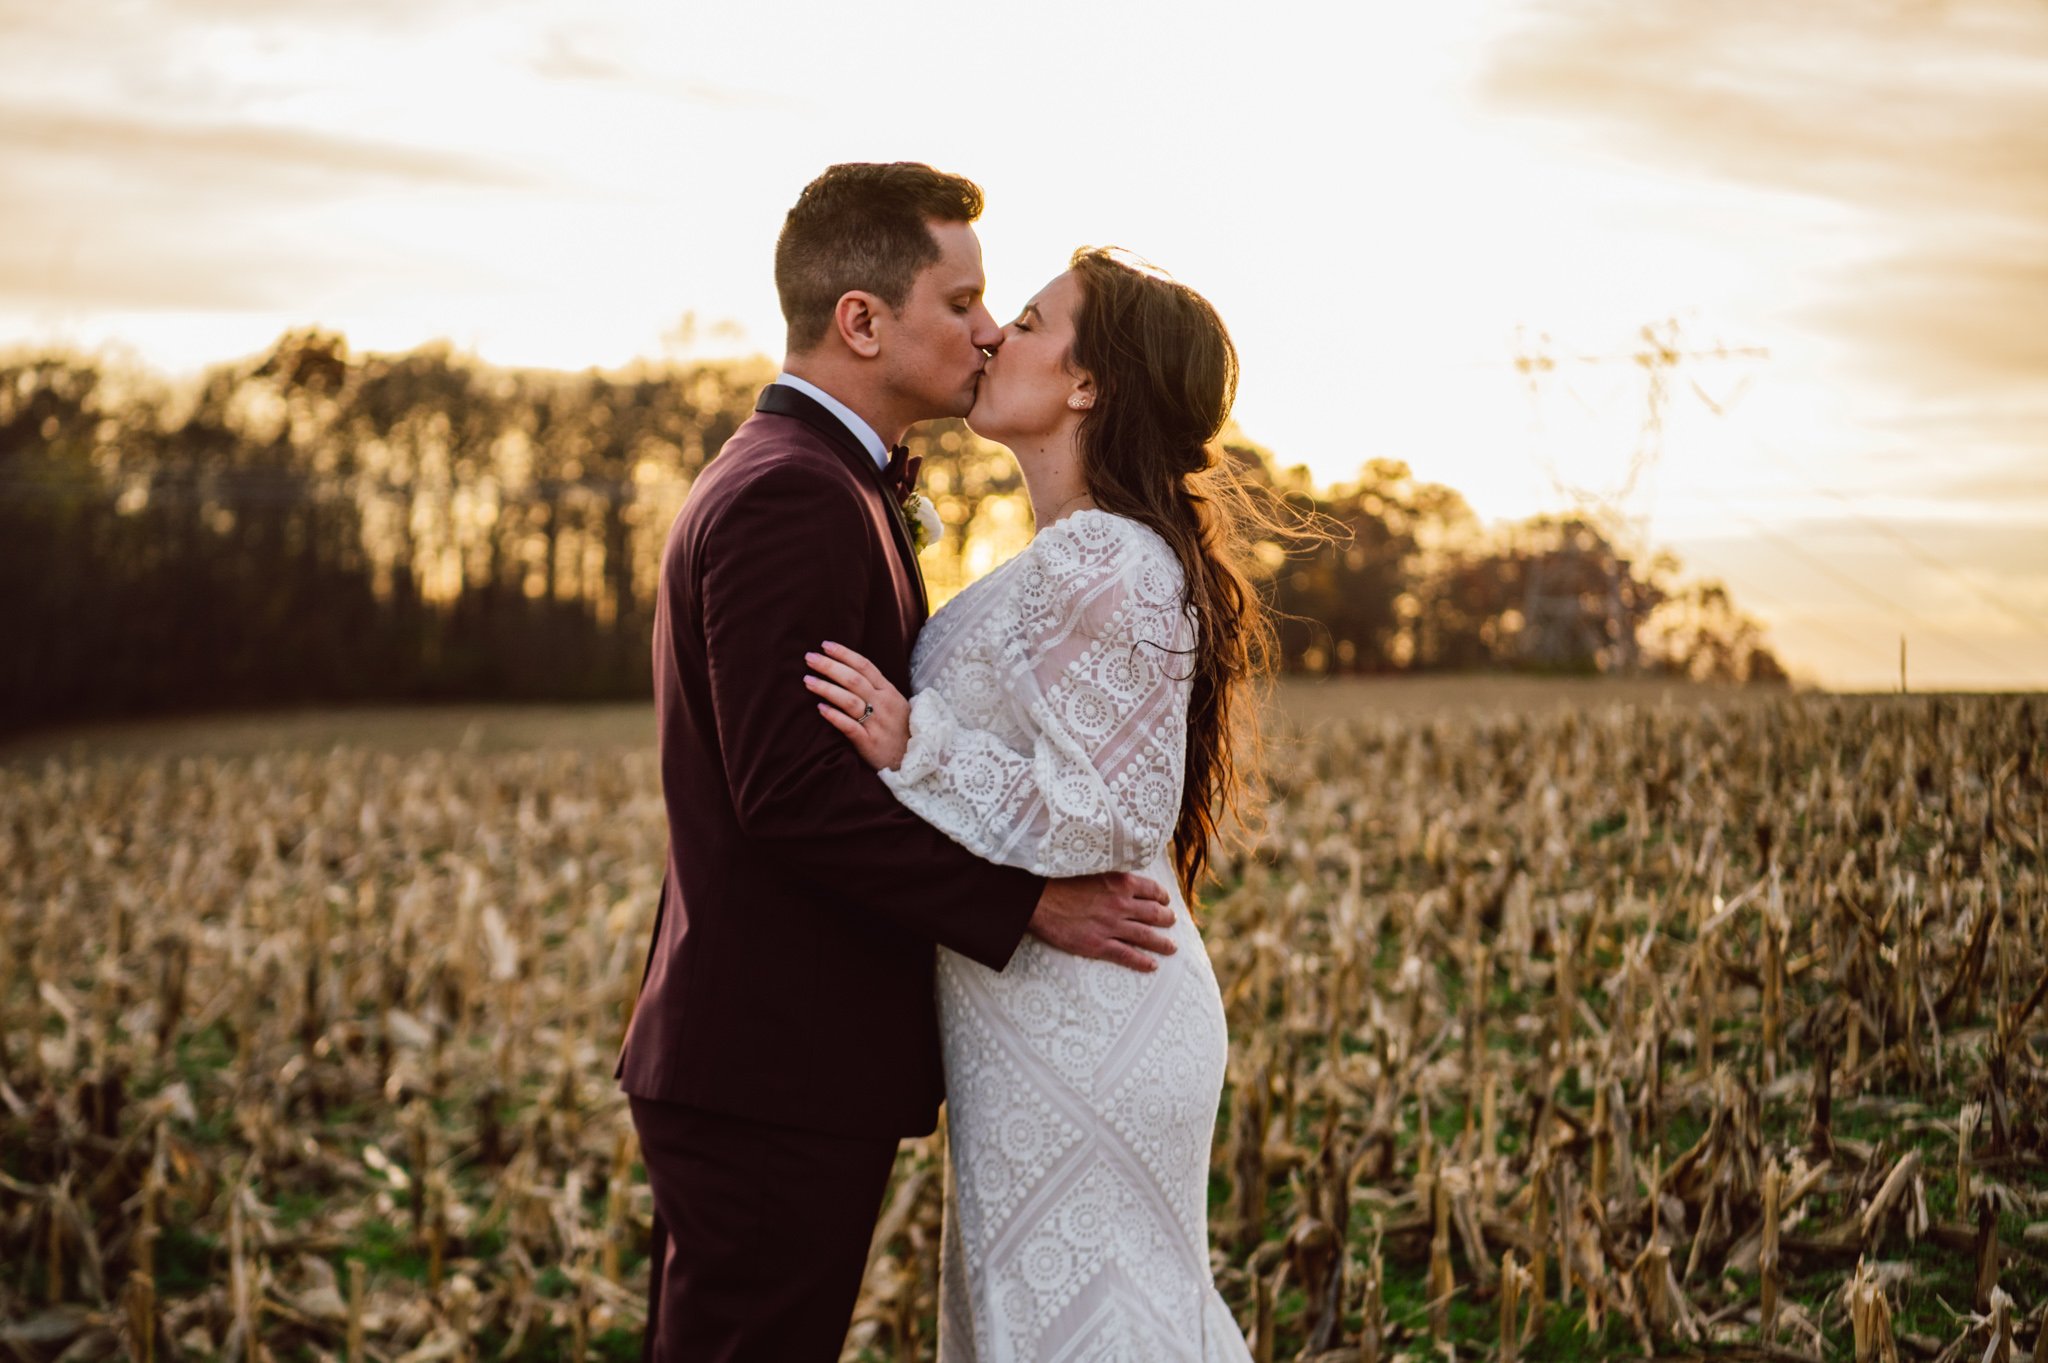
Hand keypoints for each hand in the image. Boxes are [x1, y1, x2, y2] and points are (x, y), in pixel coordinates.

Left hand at [806, 641, 908, 770]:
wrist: (914, 761)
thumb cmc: (899, 730)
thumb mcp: (894, 704)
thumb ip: (875, 688)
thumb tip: (848, 671)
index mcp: (888, 691)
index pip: (865, 666)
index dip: (844, 654)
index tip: (825, 645)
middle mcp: (884, 704)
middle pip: (854, 679)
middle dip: (830, 666)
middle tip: (809, 658)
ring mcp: (877, 724)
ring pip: (850, 701)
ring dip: (827, 689)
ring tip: (808, 681)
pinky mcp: (870, 743)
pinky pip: (850, 727)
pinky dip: (835, 717)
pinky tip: (820, 709)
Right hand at [1027, 873, 1175, 972]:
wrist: (1038, 900)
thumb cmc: (1060, 881)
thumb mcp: (1092, 869)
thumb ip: (1111, 877)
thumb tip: (1123, 880)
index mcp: (1120, 883)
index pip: (1152, 890)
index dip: (1162, 897)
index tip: (1165, 901)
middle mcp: (1120, 904)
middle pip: (1154, 914)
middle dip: (1167, 919)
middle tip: (1171, 922)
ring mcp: (1111, 926)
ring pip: (1146, 936)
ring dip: (1163, 943)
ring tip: (1171, 947)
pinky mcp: (1098, 945)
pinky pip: (1127, 955)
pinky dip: (1142, 962)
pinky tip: (1152, 965)